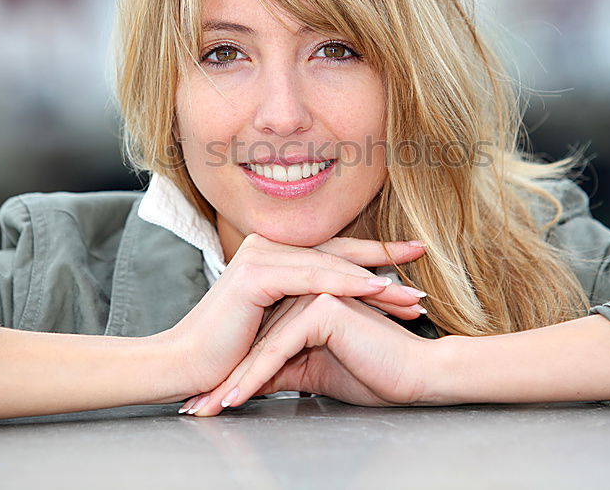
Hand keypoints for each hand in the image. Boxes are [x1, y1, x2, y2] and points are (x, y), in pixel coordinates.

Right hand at [163, 233, 427, 399]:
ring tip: (408, 288)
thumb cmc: (228, 351)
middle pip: (337, 250)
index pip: (332, 251)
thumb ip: (304, 309)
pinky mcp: (257, 274)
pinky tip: (376, 287)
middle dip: (383, 254)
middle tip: (423, 255)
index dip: (373, 253)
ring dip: (374, 275)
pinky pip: (313, 277)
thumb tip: (342, 314)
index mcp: (273, 254)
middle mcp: (267, 247)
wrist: (186, 364)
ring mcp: (261, 256)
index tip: (411, 256)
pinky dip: (348, 282)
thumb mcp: (277, 324)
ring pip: (331, 263)